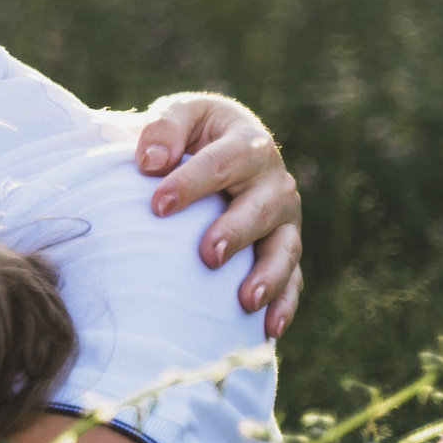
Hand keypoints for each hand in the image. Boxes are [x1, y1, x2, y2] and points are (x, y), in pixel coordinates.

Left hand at [134, 91, 302, 339]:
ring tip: (245, 300)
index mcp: (247, 143)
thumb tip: (150, 162)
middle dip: (236, 232)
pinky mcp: (284, 247)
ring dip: (268, 275)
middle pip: (261, 208)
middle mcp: (273, 182)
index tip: (157, 205)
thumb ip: (164, 128)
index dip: (191, 183)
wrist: (218, 144)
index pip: (222, 163)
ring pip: (284, 248)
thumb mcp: (180, 114)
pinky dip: (285, 303)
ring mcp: (284, 219)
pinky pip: (292, 278)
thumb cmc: (191, 133)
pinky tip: (269, 328)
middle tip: (207, 255)